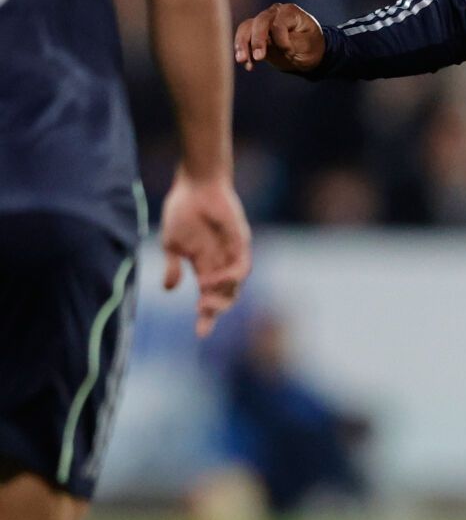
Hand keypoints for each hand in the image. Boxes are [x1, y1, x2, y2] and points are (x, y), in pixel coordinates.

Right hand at [158, 170, 250, 338]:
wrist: (195, 185)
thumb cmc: (183, 212)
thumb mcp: (172, 244)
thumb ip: (172, 266)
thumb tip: (168, 289)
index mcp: (205, 267)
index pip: (208, 298)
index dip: (206, 317)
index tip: (200, 334)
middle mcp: (221, 264)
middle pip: (225, 296)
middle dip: (215, 311)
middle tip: (203, 316)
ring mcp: (232, 253)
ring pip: (236, 286)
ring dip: (222, 297)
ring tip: (206, 302)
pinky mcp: (241, 242)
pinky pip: (241, 266)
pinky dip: (230, 278)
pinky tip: (213, 281)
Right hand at [233, 3, 325, 72]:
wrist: (308, 53)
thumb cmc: (311, 47)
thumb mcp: (307, 46)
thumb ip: (289, 42)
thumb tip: (268, 41)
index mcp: (290, 12)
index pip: (278, 24)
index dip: (281, 40)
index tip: (289, 52)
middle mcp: (274, 12)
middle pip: (259, 22)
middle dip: (256, 41)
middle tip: (258, 58)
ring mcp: (263, 21)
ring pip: (246, 28)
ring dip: (243, 44)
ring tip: (242, 60)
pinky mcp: (255, 32)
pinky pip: (244, 38)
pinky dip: (244, 51)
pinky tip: (249, 65)